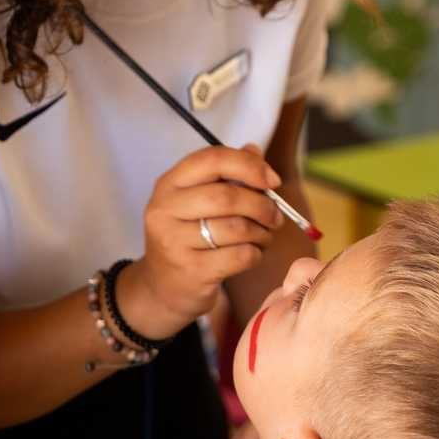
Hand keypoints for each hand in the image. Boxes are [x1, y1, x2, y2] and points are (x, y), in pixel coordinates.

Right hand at [118, 145, 284, 338]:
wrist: (163, 288)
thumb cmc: (190, 238)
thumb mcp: (199, 202)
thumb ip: (227, 174)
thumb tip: (255, 150)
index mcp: (169, 184)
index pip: (212, 159)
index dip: (249, 166)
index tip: (273, 180)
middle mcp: (165, 209)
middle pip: (227, 196)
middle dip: (262, 205)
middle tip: (275, 216)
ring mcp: (174, 242)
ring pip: (237, 228)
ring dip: (262, 233)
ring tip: (264, 237)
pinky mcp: (190, 271)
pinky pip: (239, 256)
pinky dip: (255, 254)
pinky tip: (252, 254)